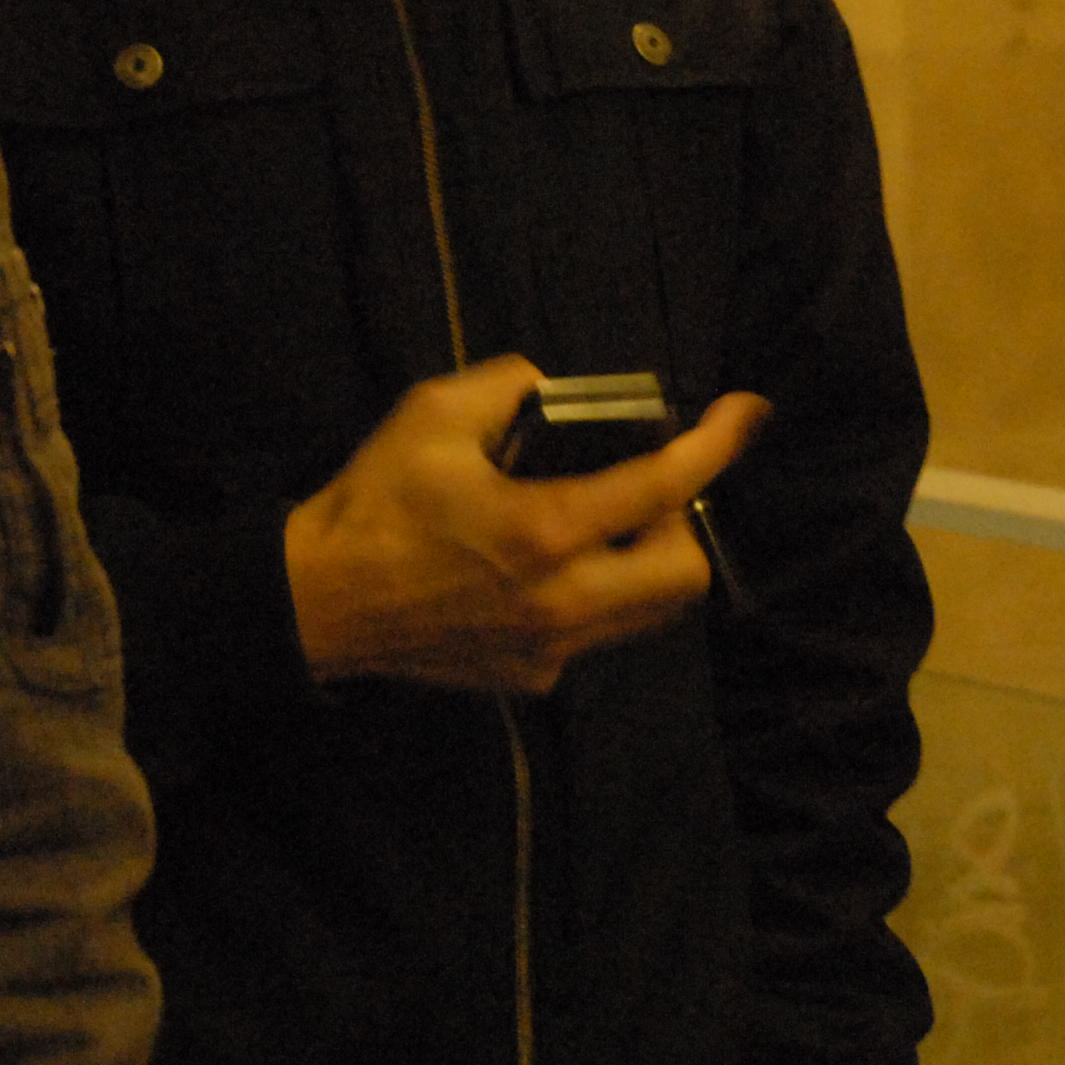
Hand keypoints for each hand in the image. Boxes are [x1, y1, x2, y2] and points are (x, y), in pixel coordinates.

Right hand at [283, 358, 765, 695]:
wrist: (316, 603)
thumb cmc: (374, 502)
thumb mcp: (432, 412)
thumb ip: (509, 385)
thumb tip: (556, 391)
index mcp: (542, 531)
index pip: (663, 489)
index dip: (716, 445)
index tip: (747, 412)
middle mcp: (562, 602)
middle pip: (686, 576)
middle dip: (682, 522)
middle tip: (640, 486)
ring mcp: (550, 650)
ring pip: (650, 613)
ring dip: (645, 561)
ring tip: (598, 522)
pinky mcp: (532, 678)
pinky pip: (599, 632)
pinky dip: (598, 592)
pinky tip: (544, 567)